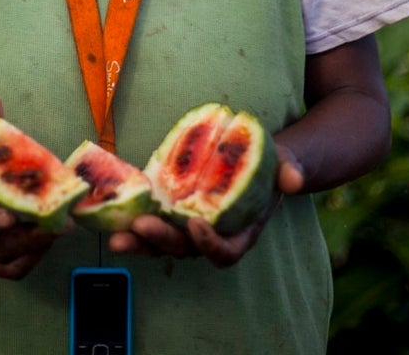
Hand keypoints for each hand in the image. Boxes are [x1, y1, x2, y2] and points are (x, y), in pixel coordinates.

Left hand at [108, 144, 302, 268]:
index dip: (210, 244)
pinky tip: (114, 215)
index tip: (195, 224)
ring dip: (139, 242)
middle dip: (163, 241)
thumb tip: (294, 180)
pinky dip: (132, 222)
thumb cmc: (270, 164)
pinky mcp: (170, 210)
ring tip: (118, 237)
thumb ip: (291, 170)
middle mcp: (212, 235)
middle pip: (186, 250)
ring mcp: (187, 225)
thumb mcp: (285, 163)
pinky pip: (150, 222)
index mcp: (241, 232)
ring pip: (162, 243)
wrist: (253, 156)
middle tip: (141, 226)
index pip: (226, 252)